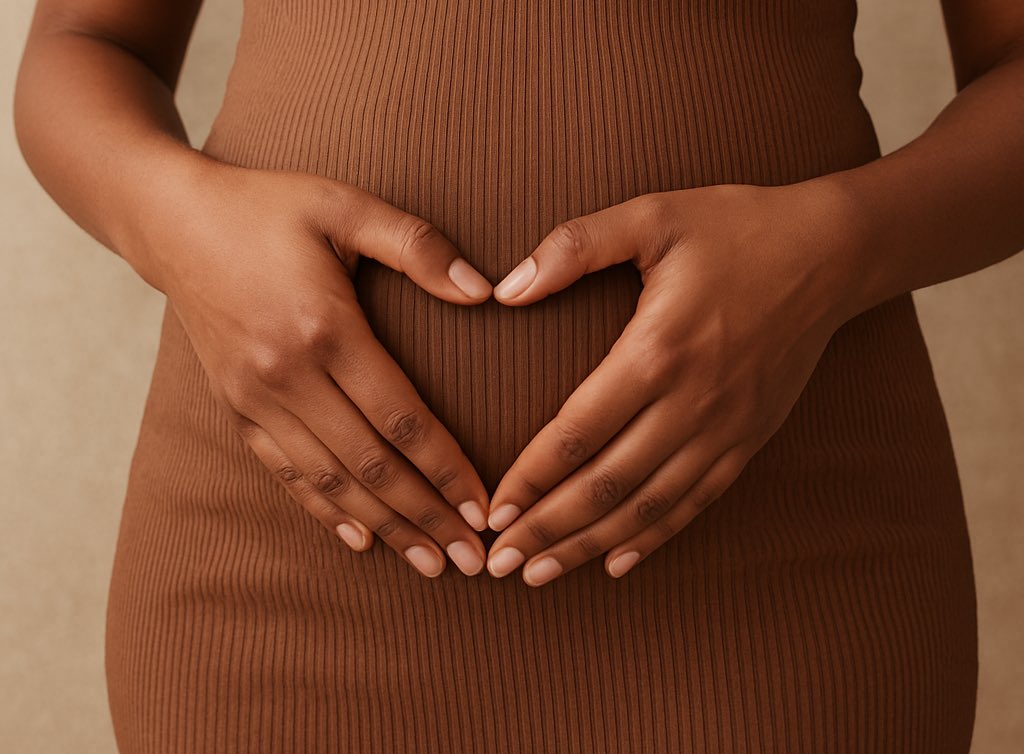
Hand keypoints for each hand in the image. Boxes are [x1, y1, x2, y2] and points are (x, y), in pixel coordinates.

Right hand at [127, 157, 495, 577]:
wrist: (172, 221)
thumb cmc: (268, 208)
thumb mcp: (345, 205)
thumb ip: (417, 246)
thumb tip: (486, 291)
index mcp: (325, 327)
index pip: (402, 419)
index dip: (448, 469)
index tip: (484, 507)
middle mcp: (288, 374)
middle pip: (372, 465)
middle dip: (427, 516)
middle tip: (472, 559)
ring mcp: (255, 397)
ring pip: (330, 480)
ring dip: (384, 527)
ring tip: (429, 564)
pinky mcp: (234, 407)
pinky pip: (284, 472)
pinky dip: (323, 510)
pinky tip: (359, 540)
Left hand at [483, 180, 862, 584]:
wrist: (832, 252)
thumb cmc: (735, 227)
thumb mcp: (652, 216)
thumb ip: (574, 247)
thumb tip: (505, 289)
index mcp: (657, 351)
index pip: (577, 434)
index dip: (529, 480)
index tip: (491, 513)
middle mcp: (692, 403)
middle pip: (606, 485)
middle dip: (547, 529)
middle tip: (501, 563)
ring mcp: (725, 428)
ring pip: (647, 506)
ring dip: (590, 545)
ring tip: (542, 575)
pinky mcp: (750, 439)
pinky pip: (696, 501)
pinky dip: (654, 536)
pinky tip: (617, 561)